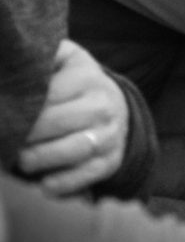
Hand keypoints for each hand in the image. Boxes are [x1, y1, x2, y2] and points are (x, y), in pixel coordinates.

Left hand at [16, 39, 128, 195]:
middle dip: (25, 135)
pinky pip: (82, 177)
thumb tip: (14, 59)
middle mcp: (102, 104)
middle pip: (55, 124)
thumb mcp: (66, 60)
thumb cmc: (77, 84)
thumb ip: (45, 57)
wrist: (116, 108)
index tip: (4, 115)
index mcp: (87, 75)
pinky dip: (58, 184)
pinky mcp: (110, 161)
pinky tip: (41, 183)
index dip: (22, 108)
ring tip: (19, 160)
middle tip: (5, 139)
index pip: (47, 96)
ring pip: (69, 151)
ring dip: (38, 159)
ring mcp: (109, 134)